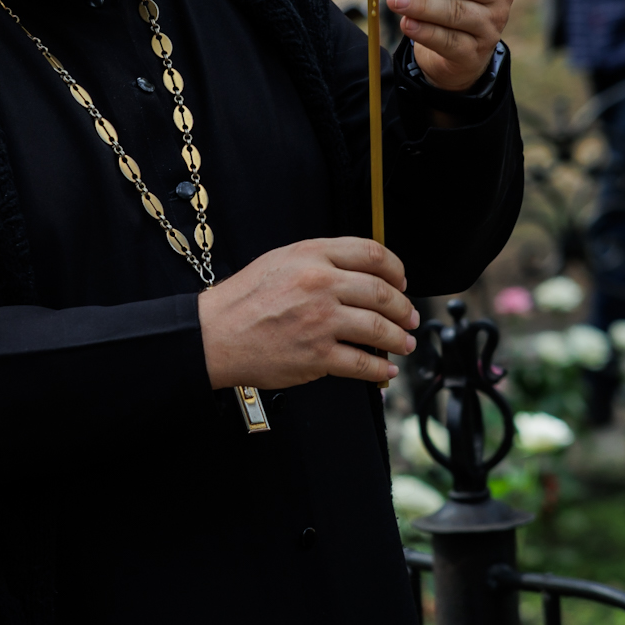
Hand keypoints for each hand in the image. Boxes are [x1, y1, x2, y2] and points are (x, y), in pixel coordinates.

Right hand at [197, 238, 417, 390]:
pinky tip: (384, 371)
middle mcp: (319, 284)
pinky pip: (362, 364)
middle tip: (410, 317)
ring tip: (405, 343)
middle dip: (404, 308)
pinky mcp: (317, 356)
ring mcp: (320, 321)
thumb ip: (318, 260)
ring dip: (400, 339)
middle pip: (382, 293)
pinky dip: (379, 370)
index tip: (401, 282)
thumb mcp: (279, 261)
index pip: (371, 253)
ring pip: (379, 329)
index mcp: (311, 256)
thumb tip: (359, 273)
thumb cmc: (242, 300)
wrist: (214, 335)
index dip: (396, 269)